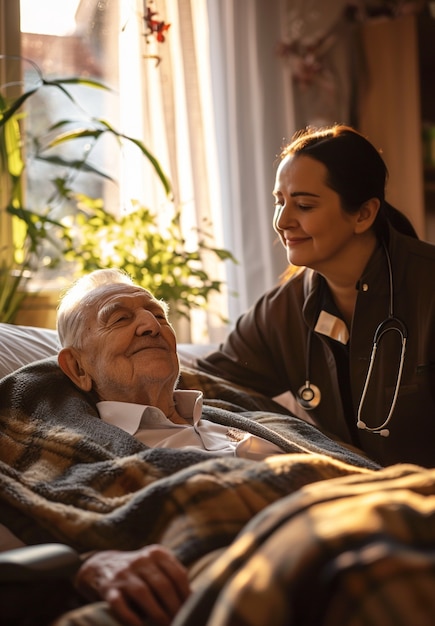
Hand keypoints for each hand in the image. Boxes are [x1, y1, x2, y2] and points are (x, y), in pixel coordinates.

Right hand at [75, 545, 190, 625]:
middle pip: (163, 585)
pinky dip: (131, 618)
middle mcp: (140, 560)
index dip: (187, 595)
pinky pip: (120, 604)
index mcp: (156, 553)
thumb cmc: (138, 571)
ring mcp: (123, 574)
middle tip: (181, 621)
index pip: (178, 574)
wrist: (100, 565)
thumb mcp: (156, 565)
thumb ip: (172, 577)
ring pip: (143, 593)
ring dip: (157, 614)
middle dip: (175, 607)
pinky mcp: (108, 588)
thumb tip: (194, 599)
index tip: (193, 611)